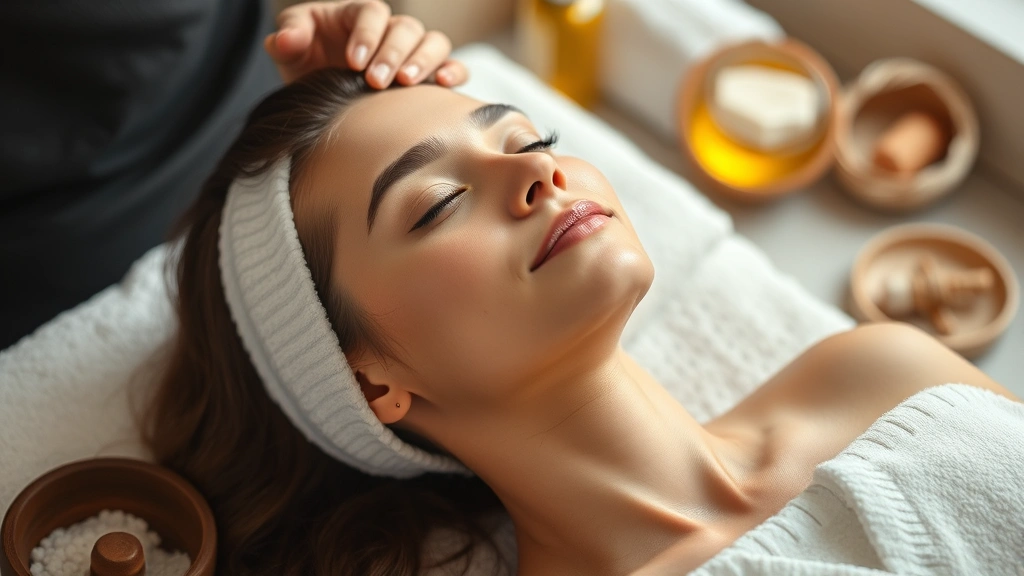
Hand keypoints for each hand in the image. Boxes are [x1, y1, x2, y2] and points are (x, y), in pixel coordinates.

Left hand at [264, 0, 468, 87]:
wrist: (323, 98)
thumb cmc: (308, 64)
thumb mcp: (290, 49)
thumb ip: (286, 37)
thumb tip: (285, 39)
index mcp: (359, 16)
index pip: (373, 14)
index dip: (366, 35)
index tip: (352, 62)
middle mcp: (391, 31)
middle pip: (407, 29)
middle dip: (392, 54)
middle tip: (376, 82)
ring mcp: (412, 53)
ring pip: (434, 43)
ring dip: (424, 62)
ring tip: (406, 84)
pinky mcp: (428, 77)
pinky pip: (452, 67)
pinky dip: (453, 72)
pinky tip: (442, 84)